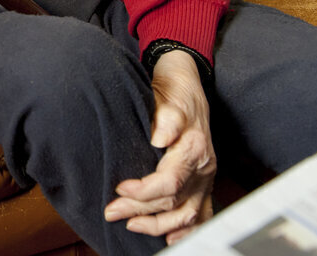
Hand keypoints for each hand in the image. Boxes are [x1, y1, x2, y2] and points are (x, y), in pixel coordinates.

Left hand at [104, 49, 215, 244]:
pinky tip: (172, 238)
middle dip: (140, 210)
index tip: (119, 190)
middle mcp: (203, 165)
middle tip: (110, 211)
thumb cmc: (172, 87)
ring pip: (188, 213)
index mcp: (193, 146)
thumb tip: (160, 137)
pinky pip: (201, 212)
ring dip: (159, 225)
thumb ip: (167, 117)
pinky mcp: (203, 179)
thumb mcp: (167, 94)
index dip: (143, 192)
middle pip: (173, 201)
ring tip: (131, 225)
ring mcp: (205, 175)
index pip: (169, 183)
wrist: (186, 79)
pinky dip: (187, 228)